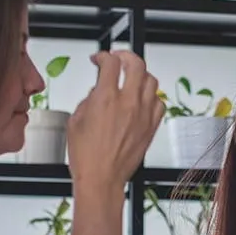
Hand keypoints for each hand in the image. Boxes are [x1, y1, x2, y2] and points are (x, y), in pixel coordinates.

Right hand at [67, 50, 163, 191]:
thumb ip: (88, 100)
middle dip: (126, 55)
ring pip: (151, 80)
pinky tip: (143, 99)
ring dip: (141, 74)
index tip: (100, 59)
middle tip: (119, 58)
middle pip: (136, 64)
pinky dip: (152, 96)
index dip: (103, 56)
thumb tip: (97, 92)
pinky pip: (159, 102)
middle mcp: (128, 103)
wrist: (102, 179)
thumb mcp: (75, 121)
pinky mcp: (151, 126)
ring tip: (132, 76)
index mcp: (105, 99)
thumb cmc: (87, 156)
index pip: (110, 63)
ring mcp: (143, 114)